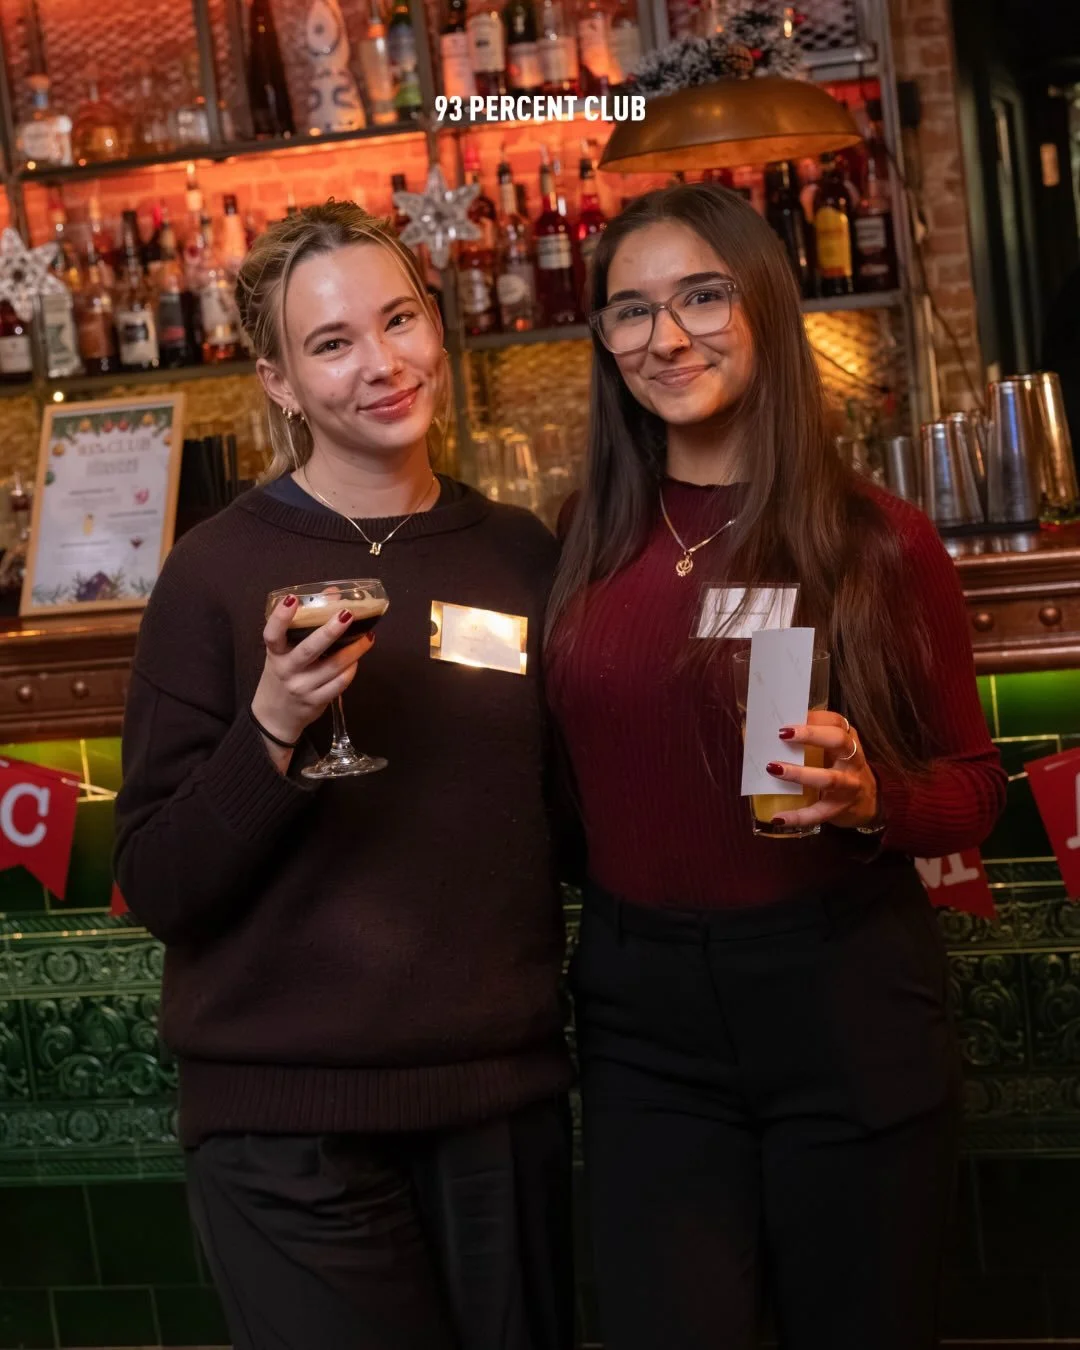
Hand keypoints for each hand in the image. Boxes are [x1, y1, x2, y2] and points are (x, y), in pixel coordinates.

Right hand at [251, 594, 373, 746]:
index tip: (292, 599)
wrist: (275, 716)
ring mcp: (302, 687)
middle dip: (329, 631)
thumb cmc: (283, 674)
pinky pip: (339, 684)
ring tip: (368, 636)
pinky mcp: (315, 701)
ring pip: (332, 667)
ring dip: (353, 650)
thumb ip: (304, 626)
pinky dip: (351, 671)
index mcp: (276, 654)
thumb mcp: (285, 652)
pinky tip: (358, 660)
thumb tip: (332, 593)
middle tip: (347, 614)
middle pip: (309, 650)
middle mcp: (286, 670)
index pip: (273, 634)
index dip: (281, 617)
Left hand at [765, 711, 880, 830]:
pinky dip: (799, 816)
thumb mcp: (833, 751)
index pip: (836, 721)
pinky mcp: (840, 808)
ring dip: (800, 773)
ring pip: (829, 778)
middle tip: (782, 735)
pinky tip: (778, 817)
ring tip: (773, 768)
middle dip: (811, 736)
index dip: (814, 718)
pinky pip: (819, 812)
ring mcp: (849, 785)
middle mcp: (853, 759)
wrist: (867, 802)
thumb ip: (811, 741)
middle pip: (838, 741)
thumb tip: (770, 733)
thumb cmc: (840, 768)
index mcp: (848, 740)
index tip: (788, 718)